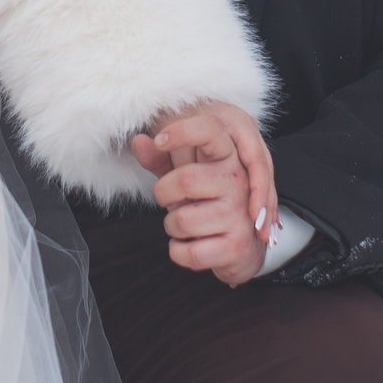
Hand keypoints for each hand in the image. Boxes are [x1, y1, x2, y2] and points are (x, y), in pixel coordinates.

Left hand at [130, 101, 276, 285]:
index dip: (182, 131)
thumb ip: (160, 159)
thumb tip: (138, 141)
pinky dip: (178, 252)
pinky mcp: (237, 246)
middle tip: (168, 199)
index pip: (210, 129)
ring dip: (171, 226)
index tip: (160, 140)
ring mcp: (240, 214)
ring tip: (183, 225)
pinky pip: (189, 252)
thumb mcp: (185, 176)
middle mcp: (238, 181)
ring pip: (182, 220)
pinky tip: (187, 246)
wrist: (243, 247)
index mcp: (228, 156)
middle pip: (185, 178)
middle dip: (163, 194)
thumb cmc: (208, 203)